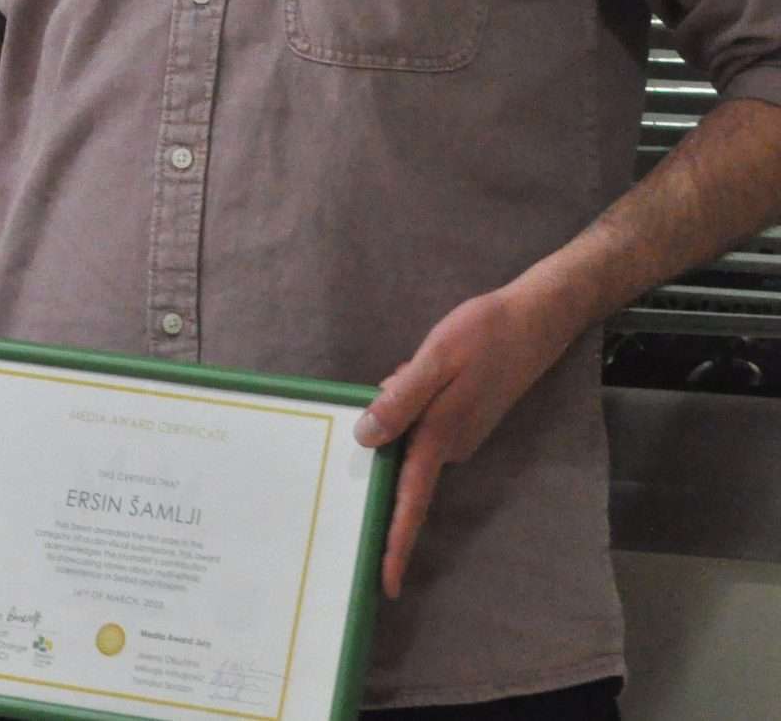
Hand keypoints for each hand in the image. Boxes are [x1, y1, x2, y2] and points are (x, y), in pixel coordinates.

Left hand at [356, 282, 581, 598]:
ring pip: (408, 434)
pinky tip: (419, 367)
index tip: (384, 584)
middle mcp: (451, 445)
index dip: (395, 543)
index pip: (410, 500)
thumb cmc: (484, 334)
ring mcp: (460, 433)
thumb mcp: (434, 360)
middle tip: (401, 382)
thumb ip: (400, 400)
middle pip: (401, 463)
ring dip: (398, 407)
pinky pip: (420, 418)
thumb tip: (366, 438)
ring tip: (415, 366)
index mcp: (440, 437)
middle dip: (384, 440)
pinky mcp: (464, 418)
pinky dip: (410, 397)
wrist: (537, 318)